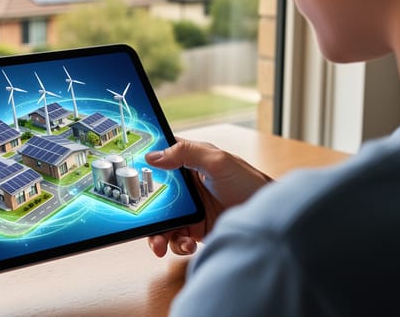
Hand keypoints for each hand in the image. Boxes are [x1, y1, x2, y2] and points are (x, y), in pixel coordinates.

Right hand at [144, 137, 270, 256]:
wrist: (270, 220)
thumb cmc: (250, 183)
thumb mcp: (219, 160)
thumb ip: (186, 153)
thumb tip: (153, 156)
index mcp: (189, 163)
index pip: (159, 160)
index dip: (143, 166)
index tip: (129, 175)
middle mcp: (186, 187)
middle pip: (154, 196)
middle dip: (145, 211)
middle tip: (141, 221)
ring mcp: (190, 210)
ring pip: (162, 222)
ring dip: (158, 234)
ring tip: (160, 244)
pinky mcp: (196, 230)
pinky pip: (176, 239)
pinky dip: (177, 245)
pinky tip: (186, 245)